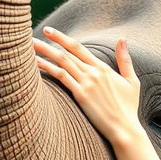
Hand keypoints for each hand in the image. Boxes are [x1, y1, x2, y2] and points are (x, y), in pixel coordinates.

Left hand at [34, 27, 141, 144]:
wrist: (124, 128)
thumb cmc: (129, 108)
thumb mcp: (132, 81)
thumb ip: (125, 60)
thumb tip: (123, 39)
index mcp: (103, 68)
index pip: (78, 48)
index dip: (62, 38)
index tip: (49, 31)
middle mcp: (93, 73)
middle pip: (66, 53)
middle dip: (48, 43)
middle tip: (30, 37)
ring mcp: (86, 83)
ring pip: (62, 62)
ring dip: (44, 52)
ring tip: (29, 46)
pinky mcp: (81, 95)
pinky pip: (61, 77)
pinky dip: (47, 68)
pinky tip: (36, 64)